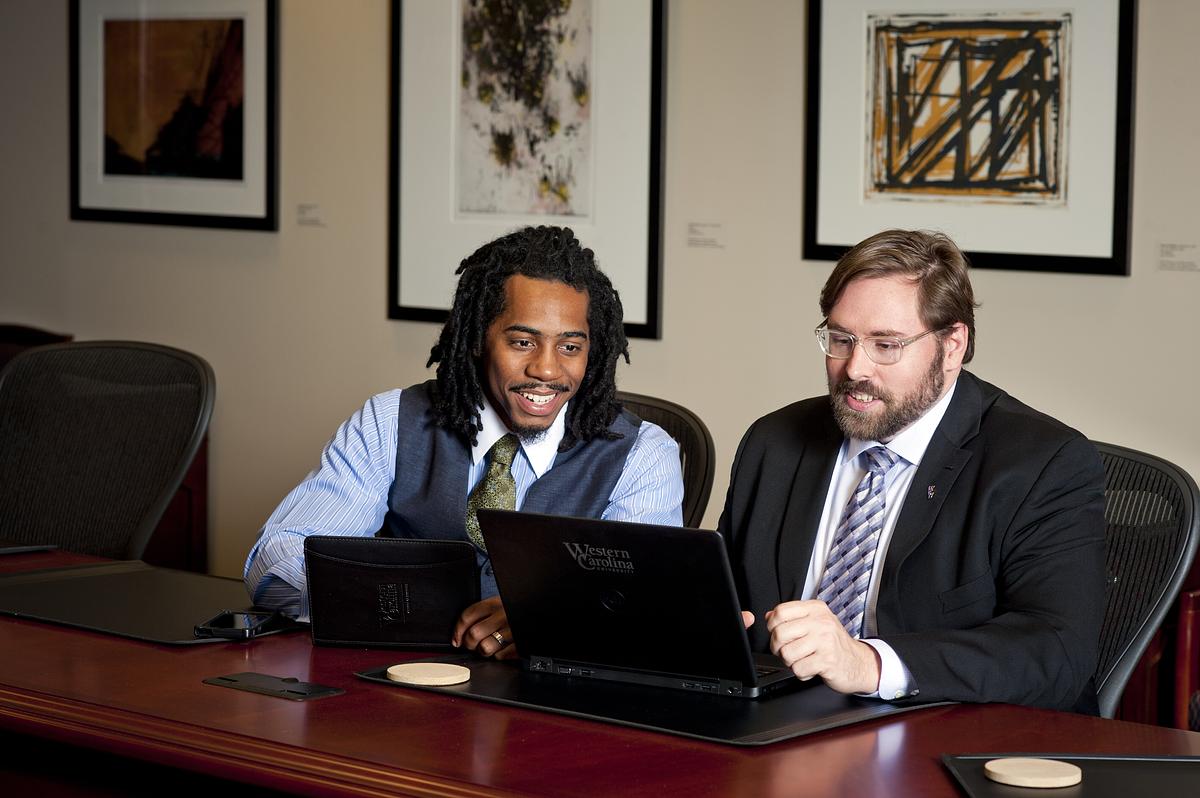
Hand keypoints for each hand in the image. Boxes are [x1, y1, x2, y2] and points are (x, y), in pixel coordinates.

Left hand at [452, 596, 515, 658]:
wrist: (540, 611)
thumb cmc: (517, 610)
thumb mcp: (501, 604)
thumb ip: (484, 613)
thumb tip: (462, 630)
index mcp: (495, 603)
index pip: (468, 616)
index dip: (458, 630)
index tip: (457, 639)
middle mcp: (503, 615)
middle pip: (474, 634)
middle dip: (469, 644)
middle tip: (473, 645)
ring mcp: (512, 630)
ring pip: (485, 648)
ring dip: (485, 651)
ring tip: (490, 647)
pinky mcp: (520, 643)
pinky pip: (501, 656)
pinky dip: (500, 655)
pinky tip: (504, 649)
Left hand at [764, 600, 880, 693]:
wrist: (859, 663)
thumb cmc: (834, 644)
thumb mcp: (815, 623)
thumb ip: (792, 618)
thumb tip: (769, 616)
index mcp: (816, 609)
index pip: (781, 611)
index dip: (772, 626)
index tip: (777, 633)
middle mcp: (821, 622)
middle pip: (780, 633)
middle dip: (778, 648)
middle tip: (788, 652)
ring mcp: (825, 641)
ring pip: (787, 653)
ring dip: (790, 662)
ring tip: (802, 660)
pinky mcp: (827, 660)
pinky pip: (798, 669)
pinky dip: (801, 673)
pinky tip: (811, 668)